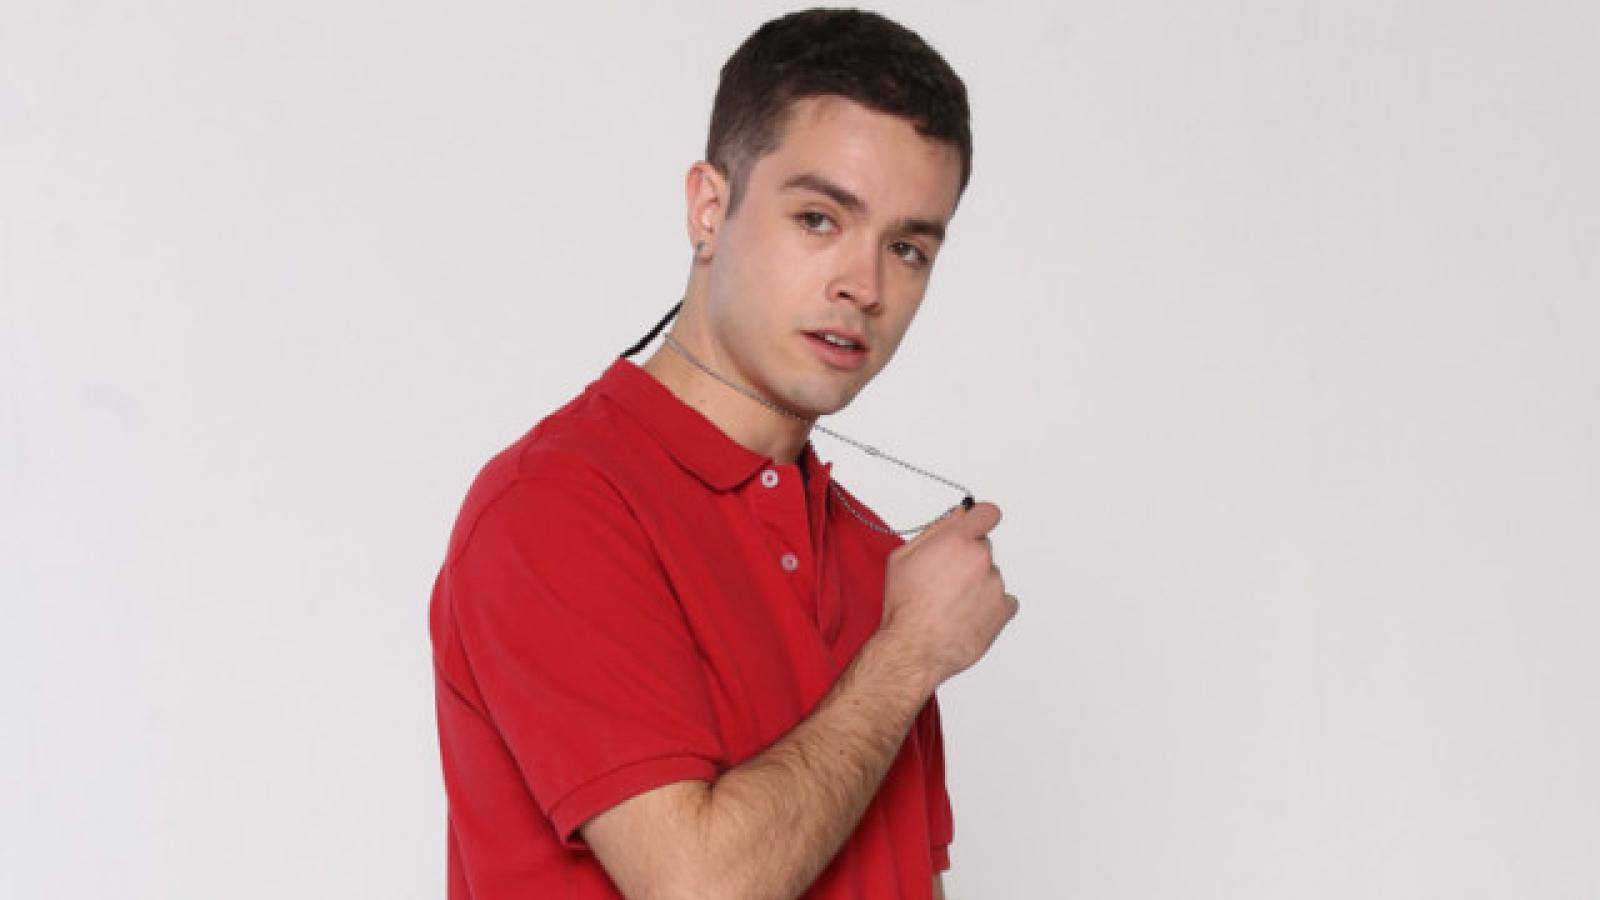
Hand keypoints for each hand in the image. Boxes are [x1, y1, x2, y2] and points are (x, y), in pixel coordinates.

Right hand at [878, 501, 1017, 686]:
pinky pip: (1004, 601)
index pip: (987, 513)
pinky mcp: (1003, 609)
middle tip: (946, 579)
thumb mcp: (903, 557)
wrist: (914, 646)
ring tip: (951, 604)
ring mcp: (995, 584)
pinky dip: (990, 607)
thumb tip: (955, 516)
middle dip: (968, 558)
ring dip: (977, 585)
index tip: (975, 527)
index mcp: (957, 539)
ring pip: (991, 576)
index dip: (980, 519)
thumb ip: (935, 530)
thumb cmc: (905, 606)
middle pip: (984, 548)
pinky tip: (968, 614)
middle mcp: (981, 558)